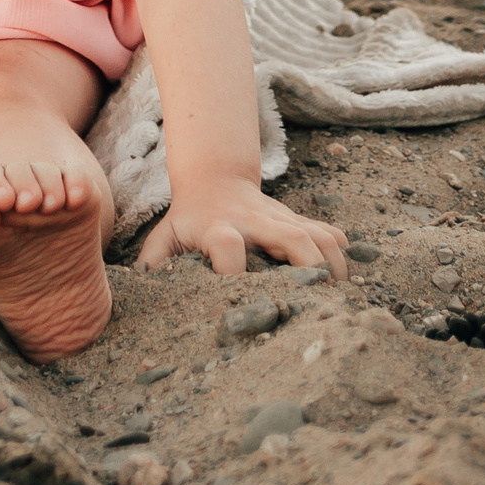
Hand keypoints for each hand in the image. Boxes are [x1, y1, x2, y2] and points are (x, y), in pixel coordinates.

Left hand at [136, 174, 347, 278]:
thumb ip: (154, 266)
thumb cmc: (188, 221)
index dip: (232, 272)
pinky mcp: (299, 220)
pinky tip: (340, 280)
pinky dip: (341, 255)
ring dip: (332, 266)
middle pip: (292, 238)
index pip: (228, 247)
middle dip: (308, 269)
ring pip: (320, 235)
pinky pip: (331, 233)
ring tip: (334, 298)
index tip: (235, 299)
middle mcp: (255, 222)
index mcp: (218, 228)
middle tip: (314, 304)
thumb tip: (143, 295)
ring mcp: (281, 219)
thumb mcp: (165, 238)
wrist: (214, 181)